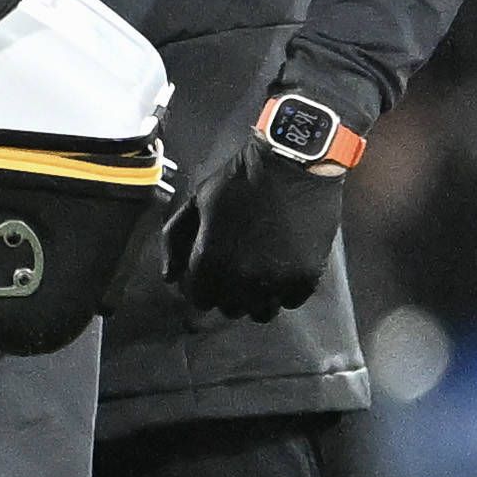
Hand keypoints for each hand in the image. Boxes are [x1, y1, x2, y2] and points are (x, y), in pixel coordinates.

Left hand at [162, 143, 347, 320]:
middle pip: (229, 308)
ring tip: (259, 276)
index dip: (202, 287)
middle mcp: (242, 277)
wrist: (294, 164)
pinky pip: (290, 302)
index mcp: (211, 259)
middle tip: (235, 271)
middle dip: (227, 293)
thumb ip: (176, 240)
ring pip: (260, 312)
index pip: (199, 298)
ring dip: (256, 299)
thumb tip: (169, 277)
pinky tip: (282, 270)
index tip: (209, 275)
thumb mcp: (197, 202)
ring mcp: (276, 279)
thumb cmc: (240, 180)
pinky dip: (284, 291)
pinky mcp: (307, 276)